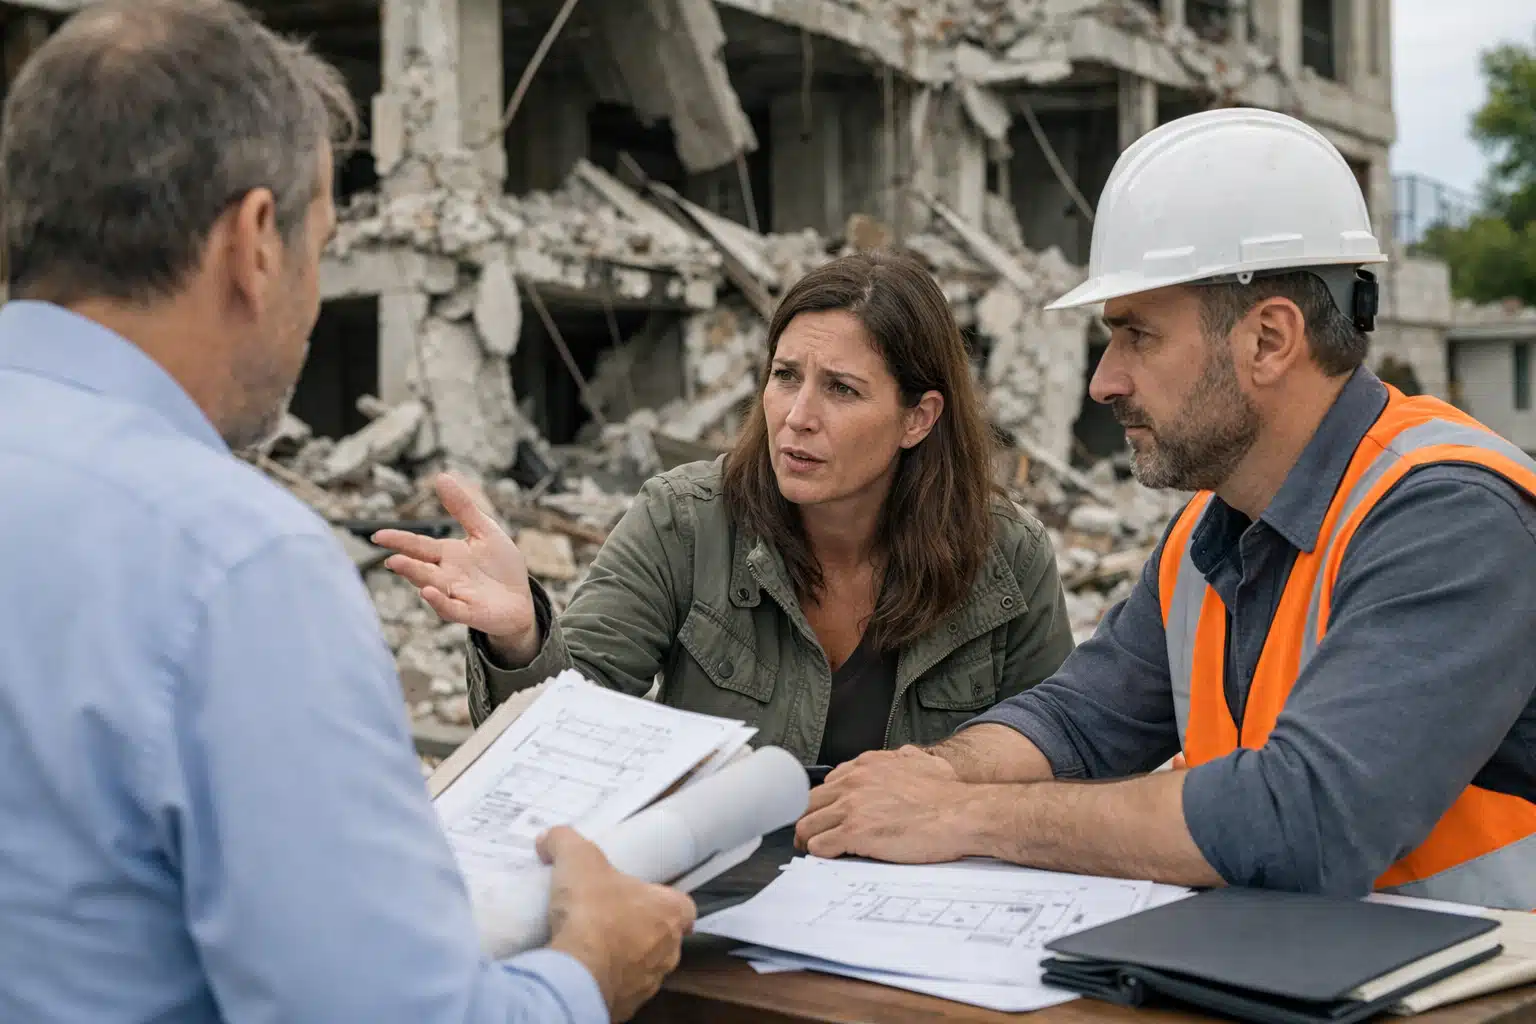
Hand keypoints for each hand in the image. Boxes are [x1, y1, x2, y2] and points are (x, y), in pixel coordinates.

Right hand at [371, 473, 539, 664]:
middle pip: (421, 566)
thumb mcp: (484, 531)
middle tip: (388, 555)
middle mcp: (446, 575)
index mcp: (447, 555)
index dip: (399, 540)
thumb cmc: (500, 566)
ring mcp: (457, 595)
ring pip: (432, 585)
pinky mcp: (471, 613)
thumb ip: (463, 508)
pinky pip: (451, 608)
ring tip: (398, 564)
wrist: (520, 600)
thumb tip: (441, 476)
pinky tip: (429, 592)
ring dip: (415, 576)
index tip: (377, 535)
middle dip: (404, 562)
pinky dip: (439, 602)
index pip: (418, 545)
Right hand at [539, 826, 695, 1021]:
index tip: (640, 896)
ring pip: (642, 967)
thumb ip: (565, 841)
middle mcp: (669, 951)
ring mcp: (650, 982)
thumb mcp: (578, 858)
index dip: (663, 900)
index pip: (684, 907)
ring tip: (590, 944)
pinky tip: (582, 969)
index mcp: (671, 913)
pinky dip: (605, 980)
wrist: (578, 973)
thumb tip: (549, 838)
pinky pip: (620, 990)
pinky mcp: (627, 1006)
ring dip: (622, 957)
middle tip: (607, 917)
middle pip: (662, 937)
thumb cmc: (593, 911)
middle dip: (638, 928)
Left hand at [794, 746, 972, 862]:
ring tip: (817, 850)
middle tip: (813, 837)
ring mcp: (851, 807)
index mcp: (866, 765)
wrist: (961, 813)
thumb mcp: (923, 762)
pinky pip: (819, 845)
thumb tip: (901, 757)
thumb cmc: (948, 794)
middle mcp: (853, 782)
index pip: (827, 784)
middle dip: (809, 821)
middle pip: (809, 803)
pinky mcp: (854, 832)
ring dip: (809, 840)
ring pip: (806, 825)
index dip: (826, 803)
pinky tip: (832, 857)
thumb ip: (903, 758)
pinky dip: (821, 854)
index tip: (829, 815)